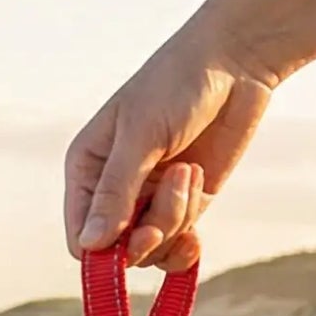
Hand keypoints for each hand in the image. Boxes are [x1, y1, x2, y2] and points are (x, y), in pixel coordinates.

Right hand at [63, 23, 272, 270]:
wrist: (234, 63)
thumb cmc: (176, 86)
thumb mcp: (140, 137)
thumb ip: (115, 193)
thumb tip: (90, 246)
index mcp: (87, 171)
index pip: (80, 237)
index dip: (103, 253)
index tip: (134, 240)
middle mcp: (114, 192)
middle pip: (119, 249)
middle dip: (148, 233)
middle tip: (171, 196)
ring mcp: (150, 200)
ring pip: (154, 248)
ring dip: (176, 219)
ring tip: (188, 171)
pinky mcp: (186, 203)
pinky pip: (180, 242)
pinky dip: (190, 237)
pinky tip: (199, 207)